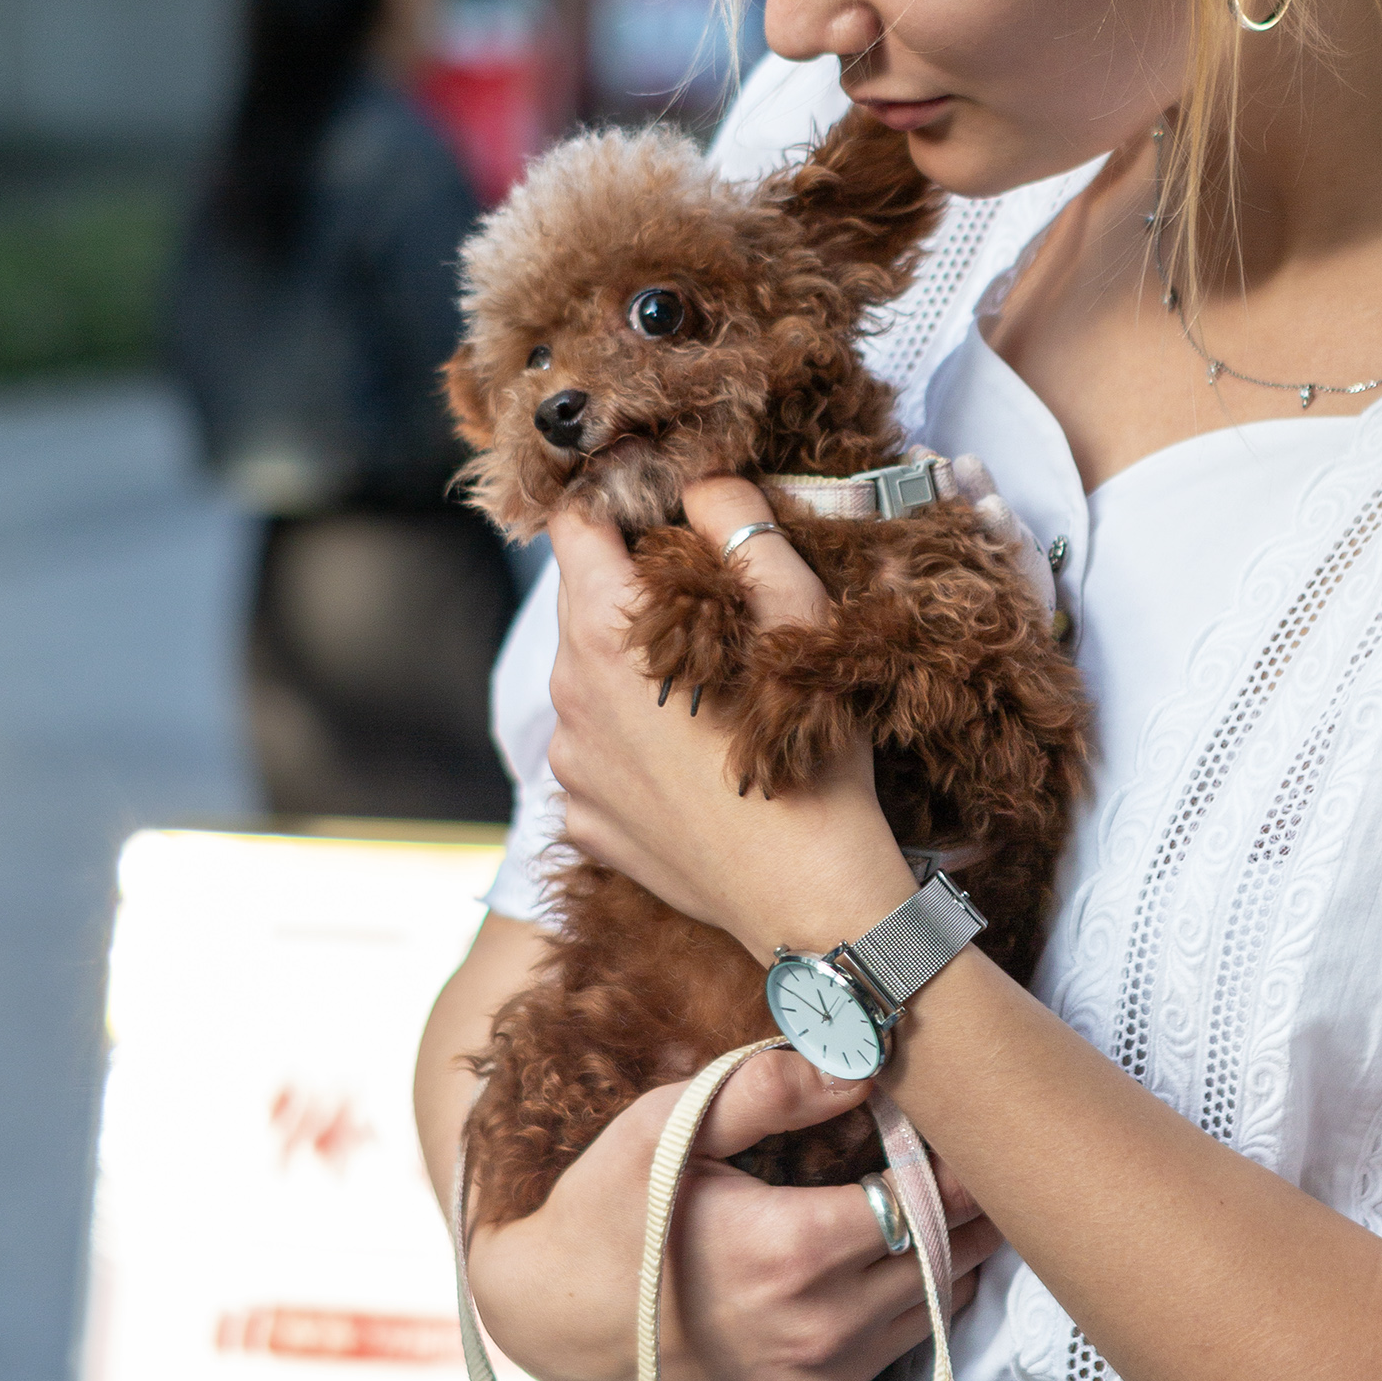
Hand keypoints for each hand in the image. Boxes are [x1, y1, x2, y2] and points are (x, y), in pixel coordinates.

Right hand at [467, 1045, 1001, 1380]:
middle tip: (967, 1145)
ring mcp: (820, 1377)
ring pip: (939, 1304)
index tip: (955, 1119)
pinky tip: (894, 1246)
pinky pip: (902, 1345)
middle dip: (971, 1199)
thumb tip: (859, 1067)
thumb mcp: (669, 1123)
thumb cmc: (611, 1208)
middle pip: (951, 1256)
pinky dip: (917, 1294)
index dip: (953, 1157)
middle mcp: (819, 1328)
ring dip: (953, 1247)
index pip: (928, 1202)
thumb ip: (767, 1087)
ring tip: (938, 1188)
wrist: (558, 1321)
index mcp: (792, 1252)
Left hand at [545, 478, 915, 961]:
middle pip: (580, 603)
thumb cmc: (812, 753)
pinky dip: (634, 745)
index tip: (662, 510)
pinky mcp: (583, 819)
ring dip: (636, 671)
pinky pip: (597, 754)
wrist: (812, 902)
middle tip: (712, 608)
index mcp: (609, 631)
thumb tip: (700, 478)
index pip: (572, 525)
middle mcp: (569, 694)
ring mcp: (569, 763)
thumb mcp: (797, 613)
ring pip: (589, 681)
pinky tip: (695, 766)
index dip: (616, 504)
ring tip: (713, 699)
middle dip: (634, 588)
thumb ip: (739, 526)